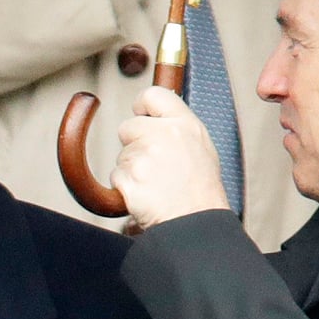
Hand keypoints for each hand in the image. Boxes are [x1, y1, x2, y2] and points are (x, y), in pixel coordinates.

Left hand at [111, 86, 228, 227]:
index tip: (140, 115)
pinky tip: (147, 195)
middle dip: (133, 144)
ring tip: (157, 185)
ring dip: (132, 170)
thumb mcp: (201, 147)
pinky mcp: (129, 178)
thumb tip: (153, 115)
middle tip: (155, 165)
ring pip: (122, 156)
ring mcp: (145, 157)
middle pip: (127, 127)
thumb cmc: (201, 191)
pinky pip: (117, 177)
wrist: (196, 223)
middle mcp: (164, 135)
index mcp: (184, 125)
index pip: (152, 95)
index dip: (141, 105)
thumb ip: (178, 127)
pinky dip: (126, 188)